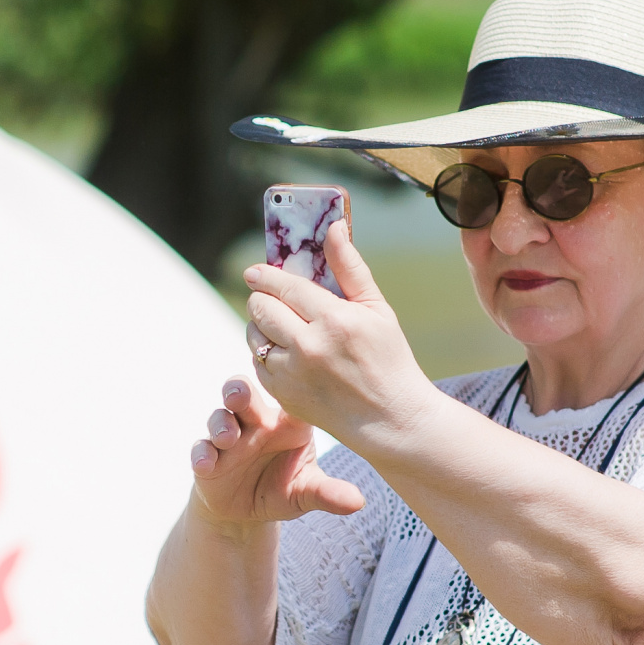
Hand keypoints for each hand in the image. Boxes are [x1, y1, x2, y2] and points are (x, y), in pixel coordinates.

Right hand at [189, 376, 363, 528]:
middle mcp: (256, 422)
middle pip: (244, 393)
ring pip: (219, 417)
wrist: (247, 514)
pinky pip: (201, 449)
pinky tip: (206, 465)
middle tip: (239, 396)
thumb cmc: (284, 489)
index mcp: (287, 422)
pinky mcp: (208, 458)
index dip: (286, 385)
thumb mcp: (307, 492)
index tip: (286, 383)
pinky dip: (202, 455)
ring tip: (228, 438)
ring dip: (221, 423)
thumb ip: (329, 493)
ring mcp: (229, 438)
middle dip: (238, 391)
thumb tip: (358, 502)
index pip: (287, 395)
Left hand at [243, 218, 431, 443]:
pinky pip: (257, 361)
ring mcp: (292, 374)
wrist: (389, 418)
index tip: (254, 271)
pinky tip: (285, 350)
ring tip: (279, 324)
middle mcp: (308, 346)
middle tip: (268, 296)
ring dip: (260, 324)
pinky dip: (265, 352)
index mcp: (335, 319)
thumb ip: (350, 267)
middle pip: (261, 308)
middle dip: (261, 297)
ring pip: (254, 335)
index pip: (286, 287)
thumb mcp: (377, 309)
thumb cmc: (388, 358)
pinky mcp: (282, 394)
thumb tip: (333, 226)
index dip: (266, 276)